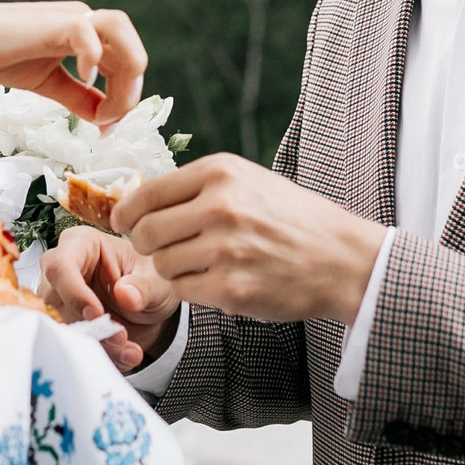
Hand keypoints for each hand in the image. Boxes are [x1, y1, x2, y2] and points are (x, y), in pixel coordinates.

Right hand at [0, 0, 146, 123]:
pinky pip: (88, 32)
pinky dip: (94, 57)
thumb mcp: (46, 82)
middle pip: (131, 50)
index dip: (124, 97)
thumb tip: (106, 119)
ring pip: (121, 32)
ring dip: (124, 71)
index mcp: (83, 33)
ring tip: (106, 106)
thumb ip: (77, 97)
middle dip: (129, 90)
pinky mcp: (52, 22)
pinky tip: (83, 79)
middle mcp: (82, 19)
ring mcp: (69, 17)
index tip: (106, 127)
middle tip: (109, 122)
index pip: (124, 62)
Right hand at [40, 226, 179, 370]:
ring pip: (63, 329)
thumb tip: (125, 294)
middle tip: (119, 337)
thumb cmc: (149, 277)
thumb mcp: (156, 279)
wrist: (152, 306)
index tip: (96, 313)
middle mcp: (64, 272)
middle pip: (54, 302)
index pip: (60, 266)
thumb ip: (143, 286)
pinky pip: (75, 347)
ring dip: (97, 344)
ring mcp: (61, 302)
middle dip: (87, 326)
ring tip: (128, 347)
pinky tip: (128, 355)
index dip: (73, 292)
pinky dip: (103, 356)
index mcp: (81, 245)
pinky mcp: (67, 327)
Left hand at [115, 154, 383, 327]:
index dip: (126, 213)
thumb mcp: (247, 182)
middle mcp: (220, 206)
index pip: (146, 193)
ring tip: (203, 264)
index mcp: (220, 173)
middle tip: (163, 249)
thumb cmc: (291, 219)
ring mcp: (225, 248)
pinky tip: (217, 280)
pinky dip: (192, 289)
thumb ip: (195, 189)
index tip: (124, 223)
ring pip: (160, 265)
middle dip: (146, 245)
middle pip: (145, 232)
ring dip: (173, 269)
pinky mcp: (230, 287)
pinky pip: (183, 290)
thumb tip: (135, 201)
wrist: (341, 258)